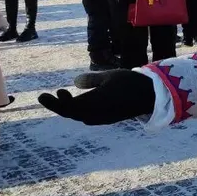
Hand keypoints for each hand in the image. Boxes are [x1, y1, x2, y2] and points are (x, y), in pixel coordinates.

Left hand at [38, 70, 154, 124]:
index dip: (55, 102)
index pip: (68, 107)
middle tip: (45, 96)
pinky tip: (78, 103)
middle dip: (58, 105)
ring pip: (79, 116)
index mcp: (95, 103)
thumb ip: (91, 80)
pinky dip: (78, 110)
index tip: (45, 94)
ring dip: (68, 108)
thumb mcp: (109, 76)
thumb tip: (74, 83)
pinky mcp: (108, 118)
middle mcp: (97, 114)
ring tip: (61, 97)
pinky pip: (88, 117)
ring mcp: (103, 118)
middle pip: (71, 113)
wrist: (151, 96)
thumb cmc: (130, 82)